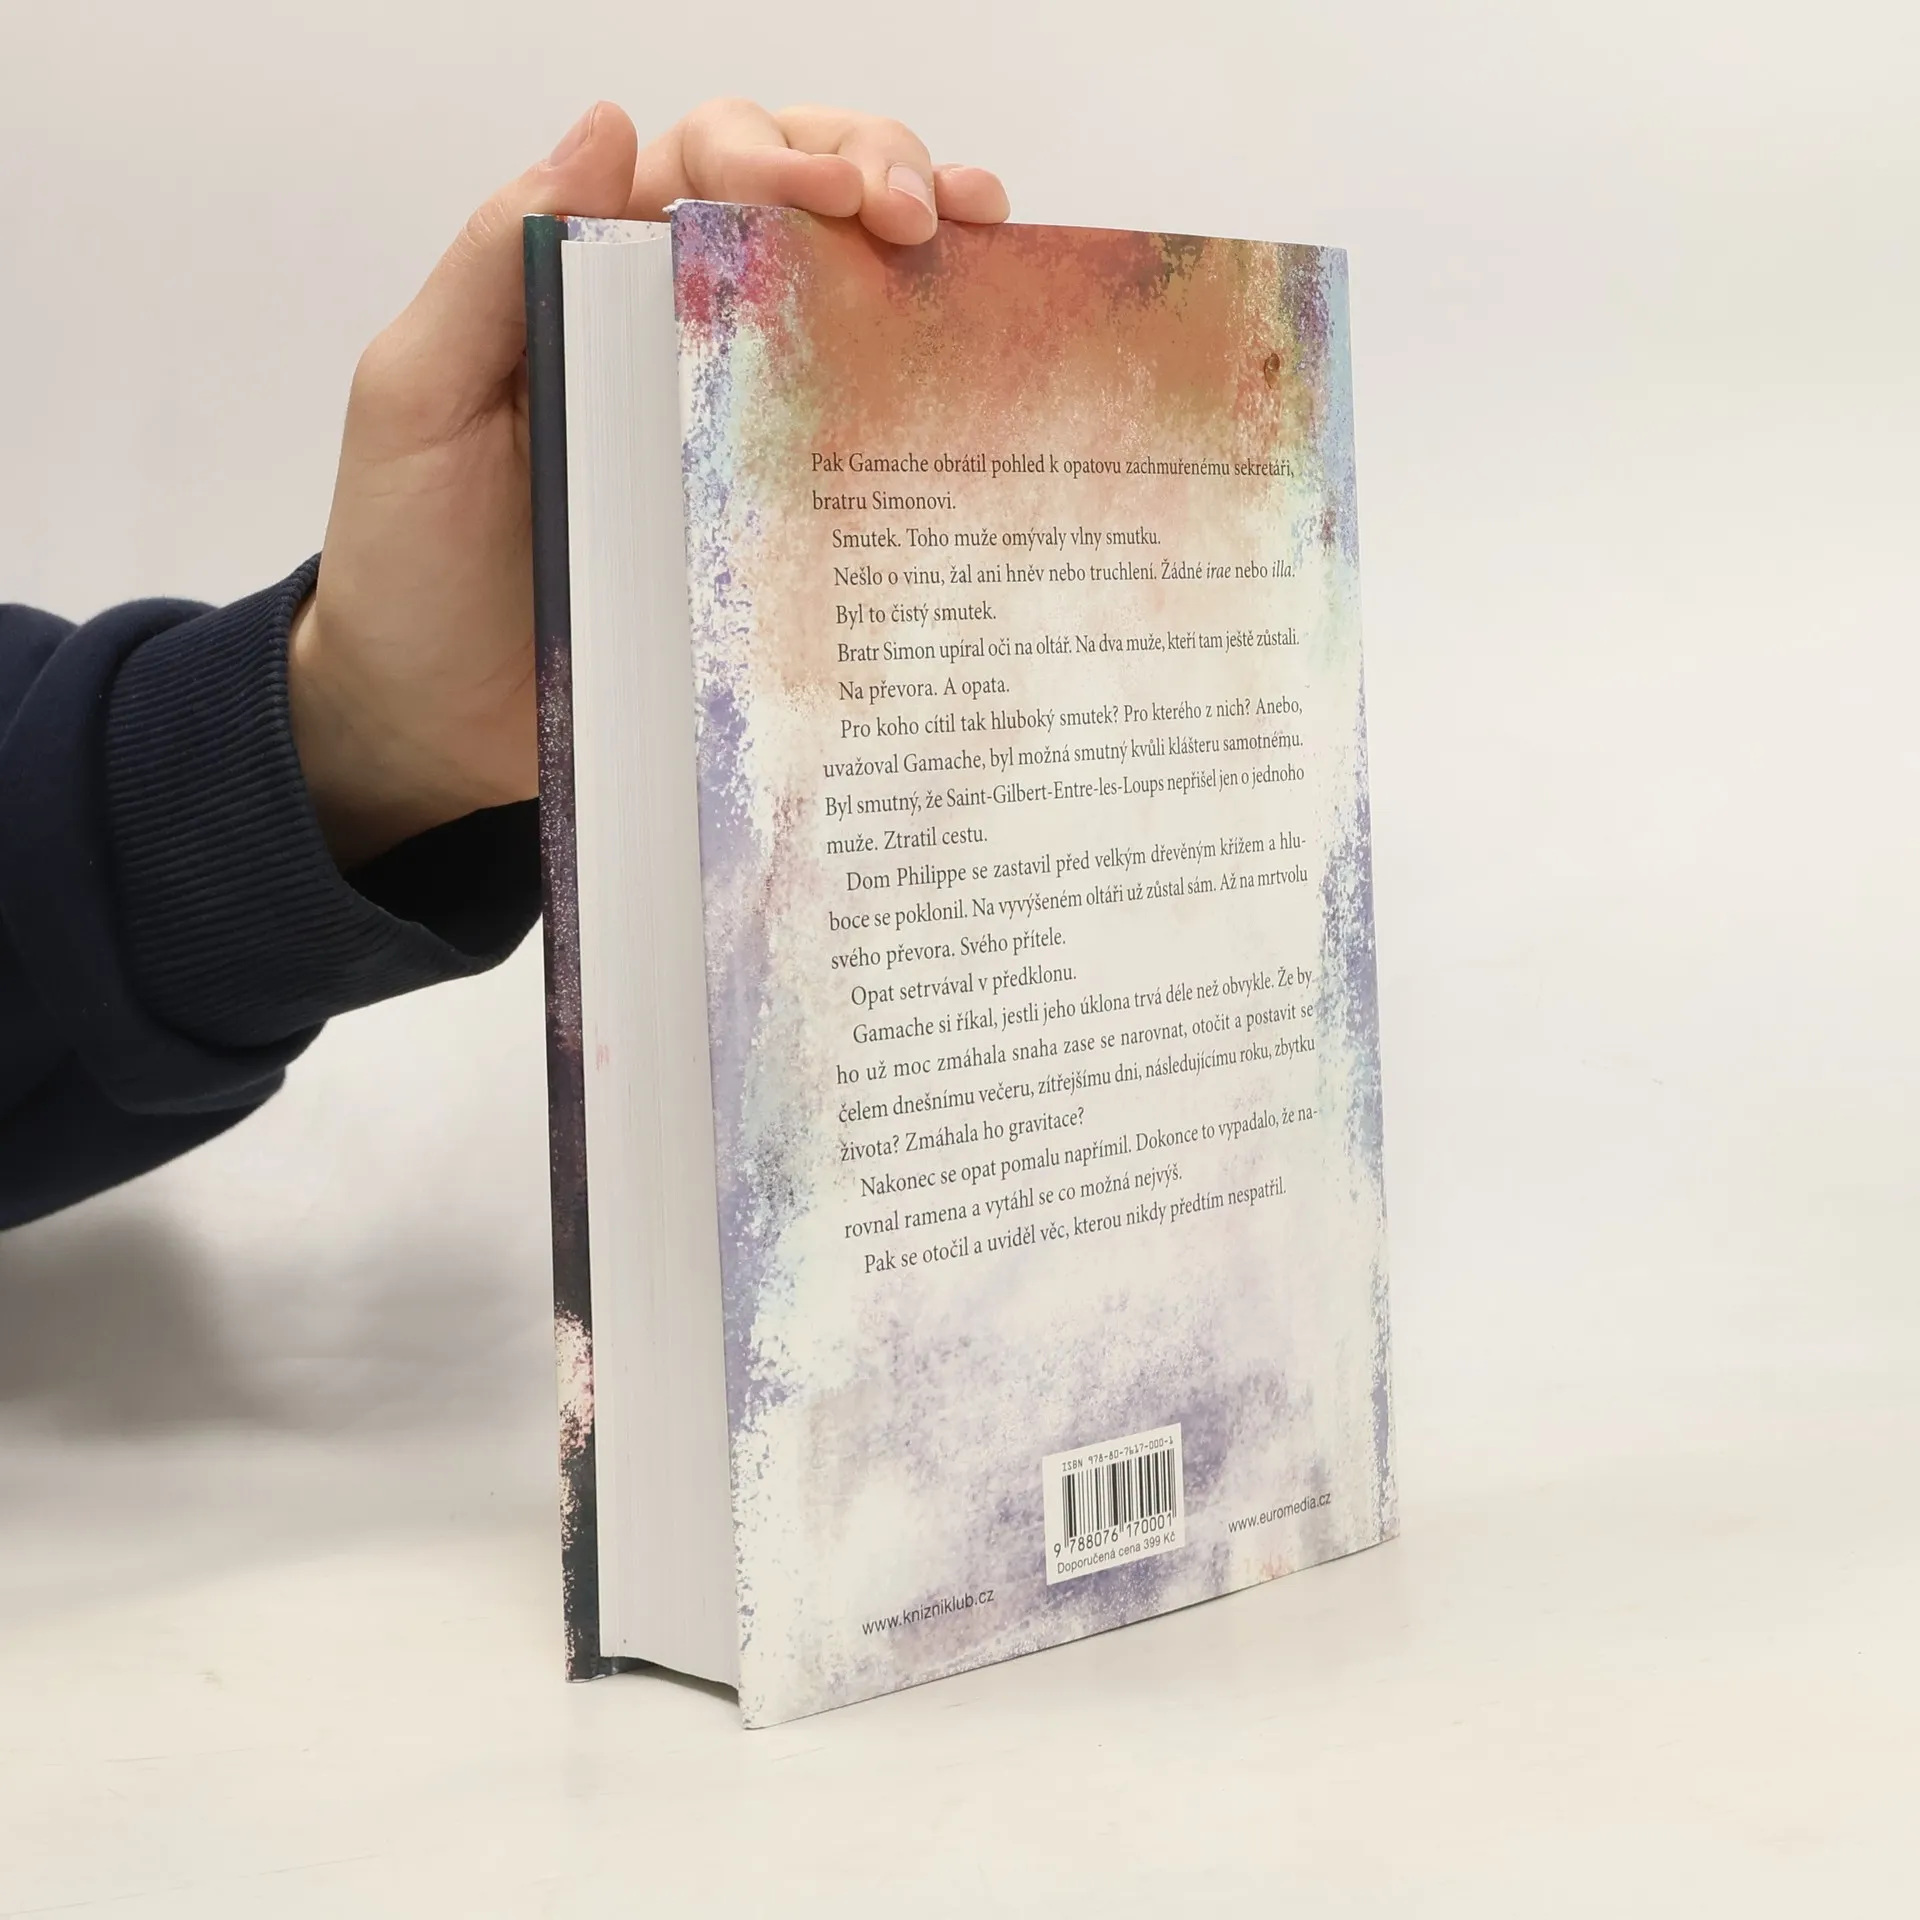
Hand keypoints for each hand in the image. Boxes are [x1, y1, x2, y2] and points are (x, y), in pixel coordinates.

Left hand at [289, 100, 1009, 867]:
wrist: (432, 728)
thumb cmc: (409, 561)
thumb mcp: (416, 398)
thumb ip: (494, 263)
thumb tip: (608, 125)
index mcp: (595, 282)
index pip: (709, 168)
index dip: (784, 157)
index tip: (841, 202)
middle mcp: (681, 339)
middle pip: (803, 210)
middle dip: (881, 177)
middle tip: (931, 219)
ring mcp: (738, 434)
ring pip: (853, 309)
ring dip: (933, 264)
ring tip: (989, 252)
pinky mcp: (775, 529)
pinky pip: (863, 451)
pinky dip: (929, 403)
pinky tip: (983, 388)